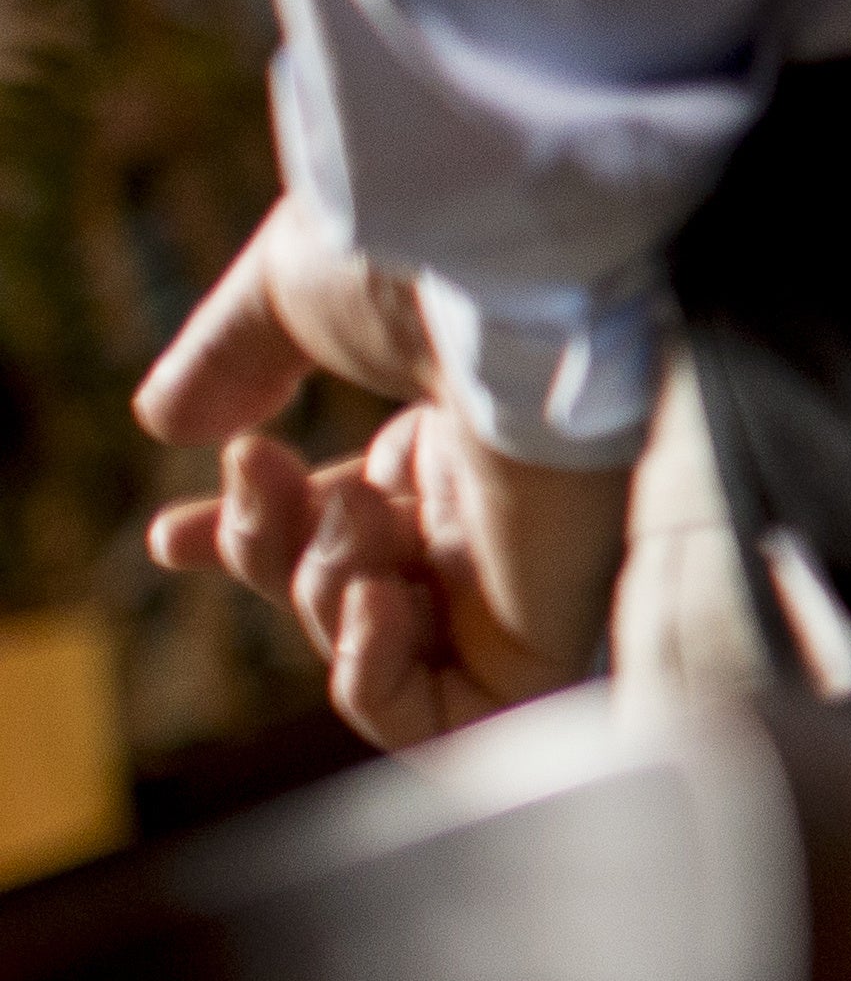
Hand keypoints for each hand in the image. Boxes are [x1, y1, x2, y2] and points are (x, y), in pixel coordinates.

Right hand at [137, 213, 626, 744]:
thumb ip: (233, 360)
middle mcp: (492, 509)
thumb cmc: (424, 257)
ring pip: (377, 655)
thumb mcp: (296, 296)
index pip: (342, 532)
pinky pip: (445, 722)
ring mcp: (520, 573)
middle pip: (339, 592)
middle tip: (261, 469)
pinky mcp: (550, 632)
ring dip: (321, 591)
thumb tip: (169, 423)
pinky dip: (375, 679)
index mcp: (449, 436)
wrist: (518, 266)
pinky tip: (377, 594)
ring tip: (361, 507)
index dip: (250, 546)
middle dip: (266, 549)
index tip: (169, 538)